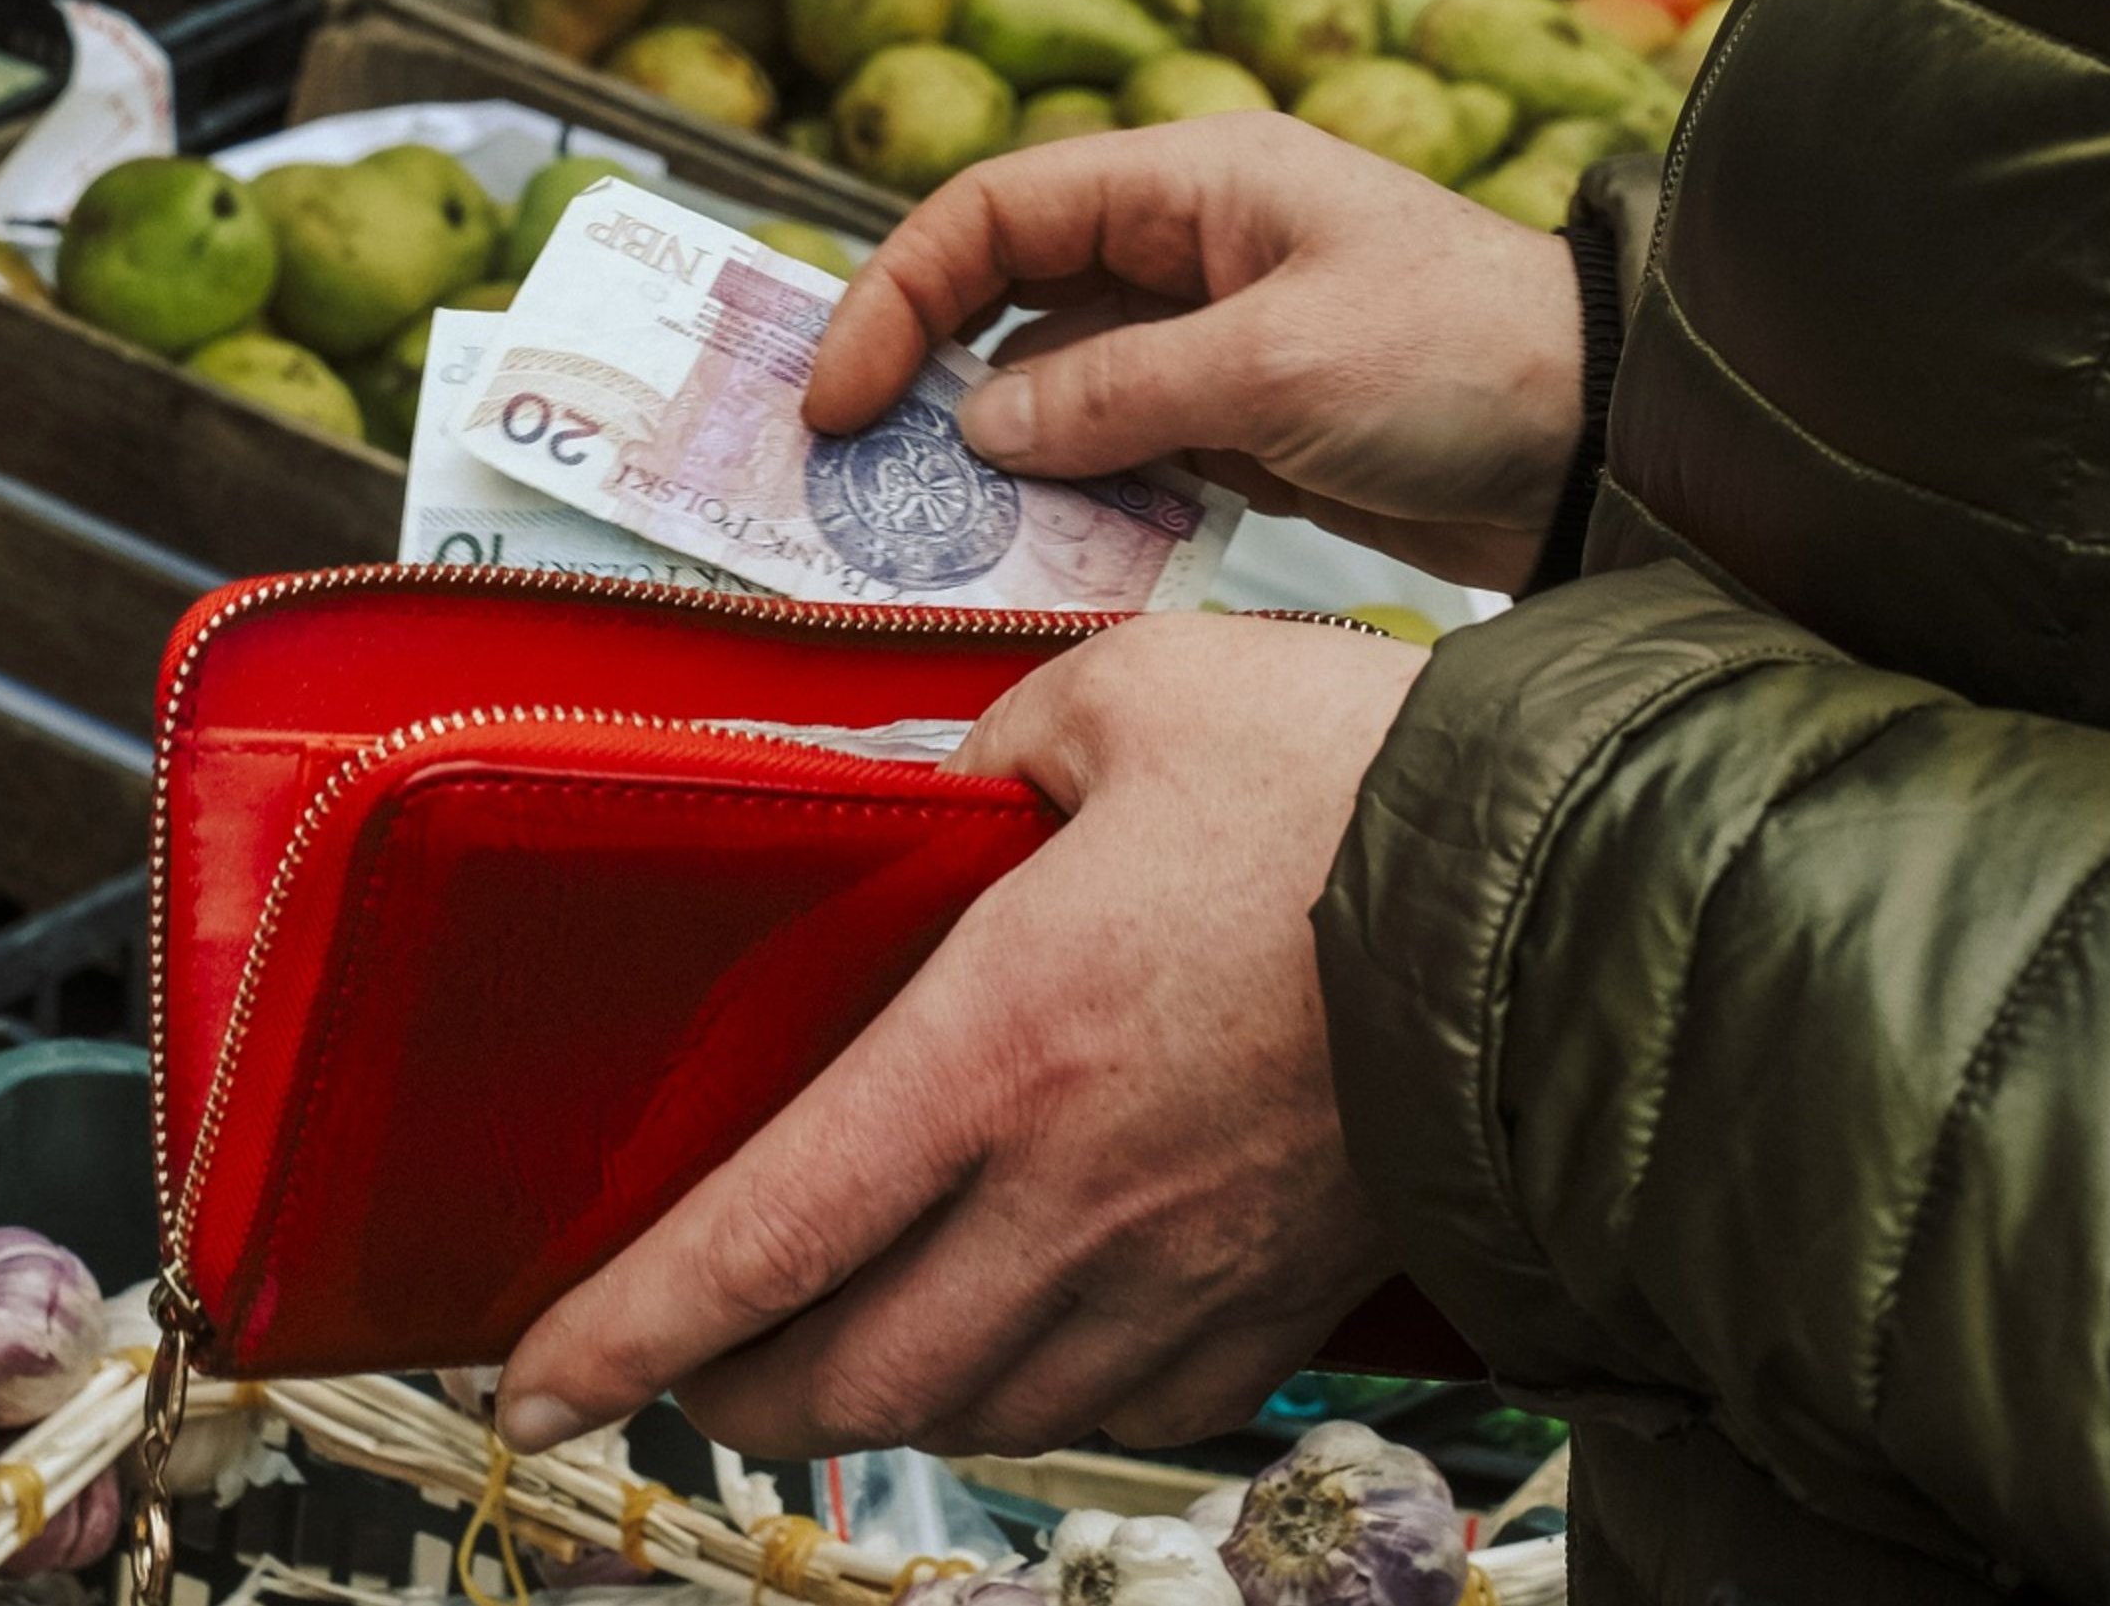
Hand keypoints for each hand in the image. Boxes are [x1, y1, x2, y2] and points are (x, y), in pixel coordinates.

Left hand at [492, 615, 1425, 1458]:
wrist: (1573, 906)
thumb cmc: (1356, 788)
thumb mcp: (1132, 692)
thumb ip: (992, 738)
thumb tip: (939, 780)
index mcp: (1003, 1046)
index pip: (764, 1237)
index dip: (629, 1330)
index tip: (537, 1378)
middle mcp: (1071, 1198)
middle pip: (846, 1378)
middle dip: (731, 1394)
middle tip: (683, 1362)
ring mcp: (1178, 1274)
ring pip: (971, 1416)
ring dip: (871, 1406)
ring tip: (828, 1356)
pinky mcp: (1271, 1304)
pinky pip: (1114, 1409)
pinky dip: (1028, 1399)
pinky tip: (1015, 1341)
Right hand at [805, 113, 1585, 588]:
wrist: (1609, 445)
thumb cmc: (1473, 362)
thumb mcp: (1281, 371)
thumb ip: (1118, 398)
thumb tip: (982, 425)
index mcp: (1195, 184)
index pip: (994, 214)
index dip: (895, 296)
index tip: (836, 401)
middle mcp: (1190, 250)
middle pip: (1005, 297)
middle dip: (920, 377)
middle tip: (847, 475)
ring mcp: (1212, 341)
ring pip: (1053, 387)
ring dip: (991, 456)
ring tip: (926, 533)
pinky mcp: (1243, 426)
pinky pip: (1118, 454)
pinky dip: (1069, 499)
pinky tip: (1035, 554)